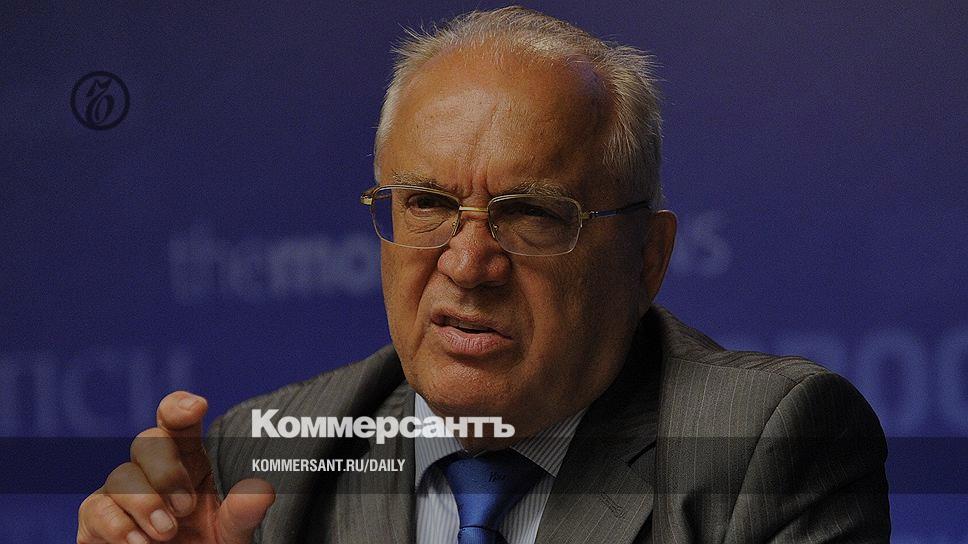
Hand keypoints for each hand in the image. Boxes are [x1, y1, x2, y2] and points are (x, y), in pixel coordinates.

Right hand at [77, 391, 274, 543]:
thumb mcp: (232, 533)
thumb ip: (242, 513)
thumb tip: (261, 491)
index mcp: (189, 461)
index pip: (178, 421)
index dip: (180, 407)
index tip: (195, 407)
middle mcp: (154, 470)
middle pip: (147, 441)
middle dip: (165, 471)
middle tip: (186, 508)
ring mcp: (122, 494)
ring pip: (120, 475)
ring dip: (144, 503)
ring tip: (166, 534)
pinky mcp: (97, 522)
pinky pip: (94, 509)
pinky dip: (116, 526)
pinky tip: (138, 543)